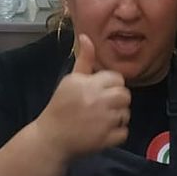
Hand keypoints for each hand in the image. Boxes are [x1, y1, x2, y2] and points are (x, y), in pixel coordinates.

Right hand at [36, 34, 130, 158]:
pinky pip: (124, 132)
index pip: (117, 79)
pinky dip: (116, 133)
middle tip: (104, 106)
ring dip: (117, 117)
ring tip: (101, 119)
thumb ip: (84, 59)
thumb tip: (86, 36)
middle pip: (125, 95)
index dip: (111, 85)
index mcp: (89, 84)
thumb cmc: (60, 107)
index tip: (101, 92)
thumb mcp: (71, 80)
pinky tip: (102, 131)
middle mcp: (98, 100)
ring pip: (126, 114)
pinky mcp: (106, 139)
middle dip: (117, 100)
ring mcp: (104, 121)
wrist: (51, 138)